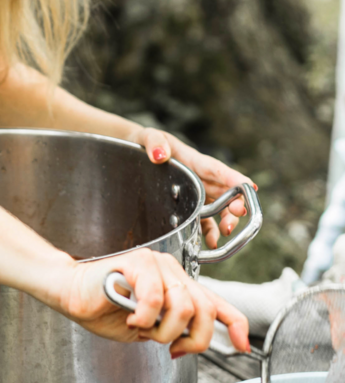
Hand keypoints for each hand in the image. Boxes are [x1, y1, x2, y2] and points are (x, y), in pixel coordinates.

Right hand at [46, 248, 249, 356]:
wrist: (71, 294)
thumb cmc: (103, 309)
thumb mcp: (147, 328)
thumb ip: (172, 329)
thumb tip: (191, 341)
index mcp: (177, 285)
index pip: (216, 302)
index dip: (234, 324)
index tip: (243, 345)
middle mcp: (172, 271)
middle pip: (204, 309)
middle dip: (193, 338)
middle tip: (171, 349)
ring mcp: (156, 264)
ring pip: (182, 306)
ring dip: (162, 329)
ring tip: (142, 327)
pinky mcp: (136, 262)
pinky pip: (154, 298)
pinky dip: (144, 316)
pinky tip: (131, 317)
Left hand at [127, 126, 256, 248]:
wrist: (133, 155)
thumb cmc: (145, 144)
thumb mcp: (148, 137)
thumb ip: (154, 143)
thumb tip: (160, 155)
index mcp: (193, 161)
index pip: (216, 169)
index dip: (233, 178)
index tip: (250, 187)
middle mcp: (199, 179)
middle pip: (224, 192)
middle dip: (235, 203)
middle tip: (238, 213)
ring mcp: (195, 195)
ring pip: (218, 209)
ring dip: (224, 221)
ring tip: (226, 232)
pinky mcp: (187, 208)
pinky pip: (202, 222)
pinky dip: (207, 233)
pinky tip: (209, 244)